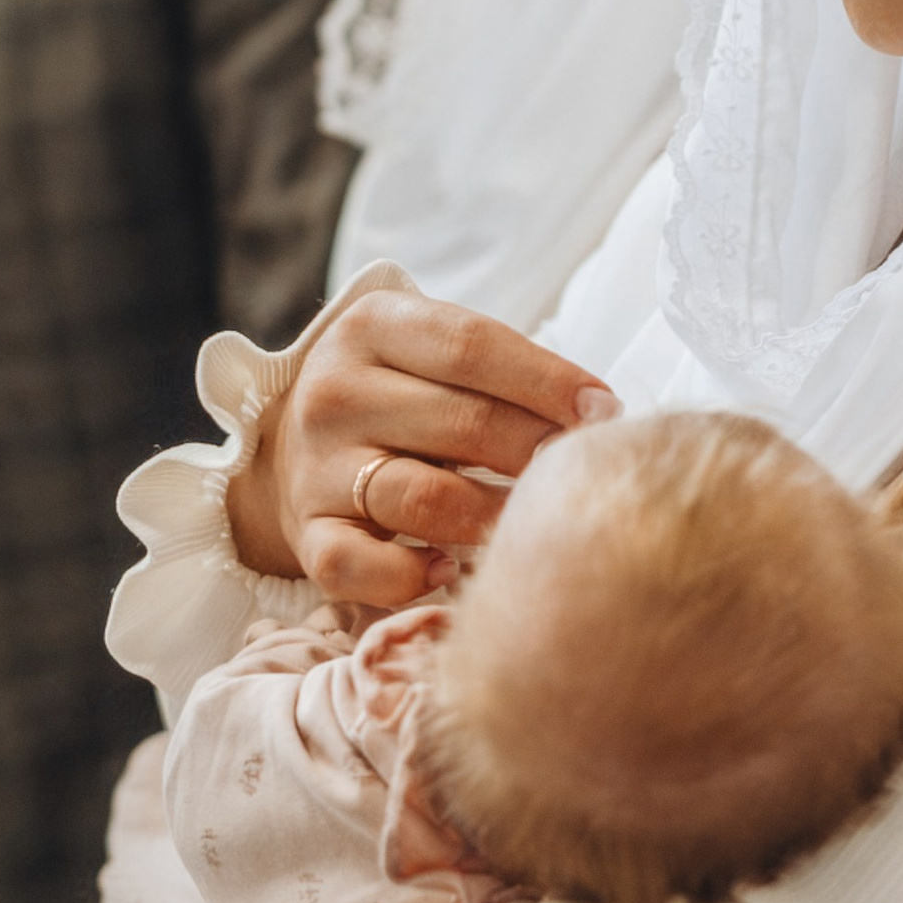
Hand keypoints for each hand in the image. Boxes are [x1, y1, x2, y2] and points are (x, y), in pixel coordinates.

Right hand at [228, 286, 616, 617]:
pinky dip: (409, 576)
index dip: (548, 380)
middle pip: (461, 423)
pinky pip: (358, 566)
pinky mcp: (307, 533)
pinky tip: (449, 569)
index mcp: (372, 326)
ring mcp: (315, 468)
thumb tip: (599, 413)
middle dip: (537, 451)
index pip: (471, 346)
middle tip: (584, 474)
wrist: (296, 446)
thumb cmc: (399, 394)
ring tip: (533, 521)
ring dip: (493, 516)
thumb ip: (501, 369)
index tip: (606, 411)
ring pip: (422, 498)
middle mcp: (335, 393)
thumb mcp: (432, 352)